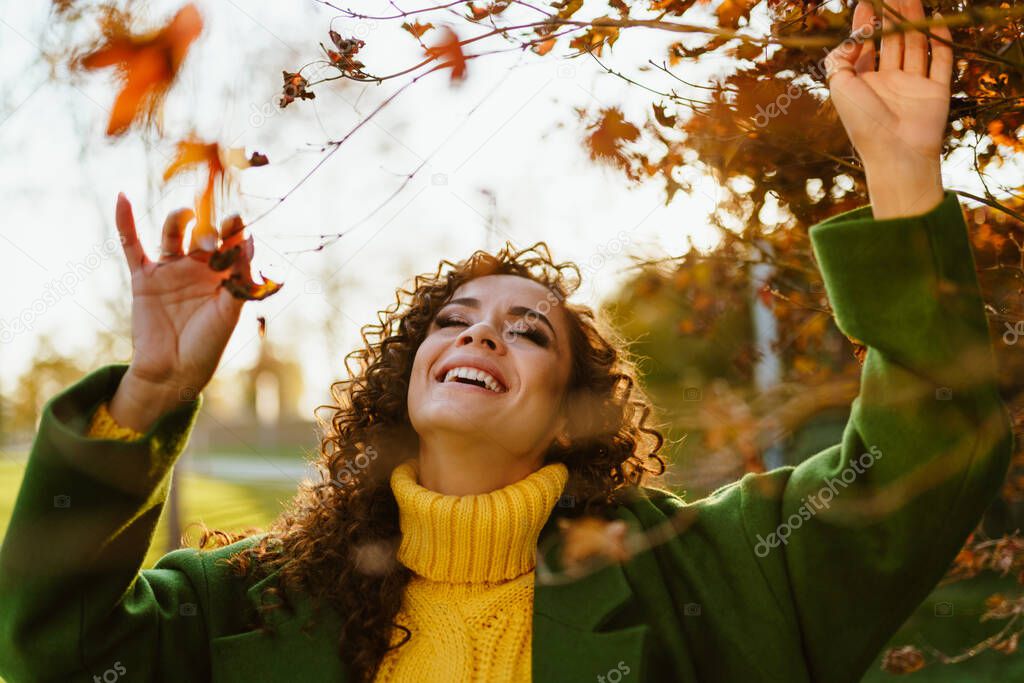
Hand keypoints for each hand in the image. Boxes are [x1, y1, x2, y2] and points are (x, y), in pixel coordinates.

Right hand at [108, 193, 250, 431]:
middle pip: (203, 232)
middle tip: (213, 240)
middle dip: (209, 230)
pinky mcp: (144, 277)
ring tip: (188, 216)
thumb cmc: (208, 344)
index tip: (238, 219)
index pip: (231, 242)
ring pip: (172, 232)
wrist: (173, 372)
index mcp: (223, 273)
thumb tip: (251, 245)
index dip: (235, 229)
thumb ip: (238, 280)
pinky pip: (132, 245)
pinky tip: (123, 197)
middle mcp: (198, 266)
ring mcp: (170, 269)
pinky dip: (125, 222)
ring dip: (179, 219)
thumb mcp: (230, 312)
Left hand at [826, 0, 952, 217]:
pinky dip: (942, 41)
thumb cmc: (863, 122)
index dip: (864, 24)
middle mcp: (888, 82)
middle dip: (892, 17)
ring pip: (916, 45)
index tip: (865, 2)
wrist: (896, 153)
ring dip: (914, 21)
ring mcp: (913, 86)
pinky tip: (940, 20)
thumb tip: (849, 38)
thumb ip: (839, 60)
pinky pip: (941, 61)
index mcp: (863, 84)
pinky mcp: (936, 91)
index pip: (864, 47)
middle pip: (892, 42)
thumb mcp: (840, 88)